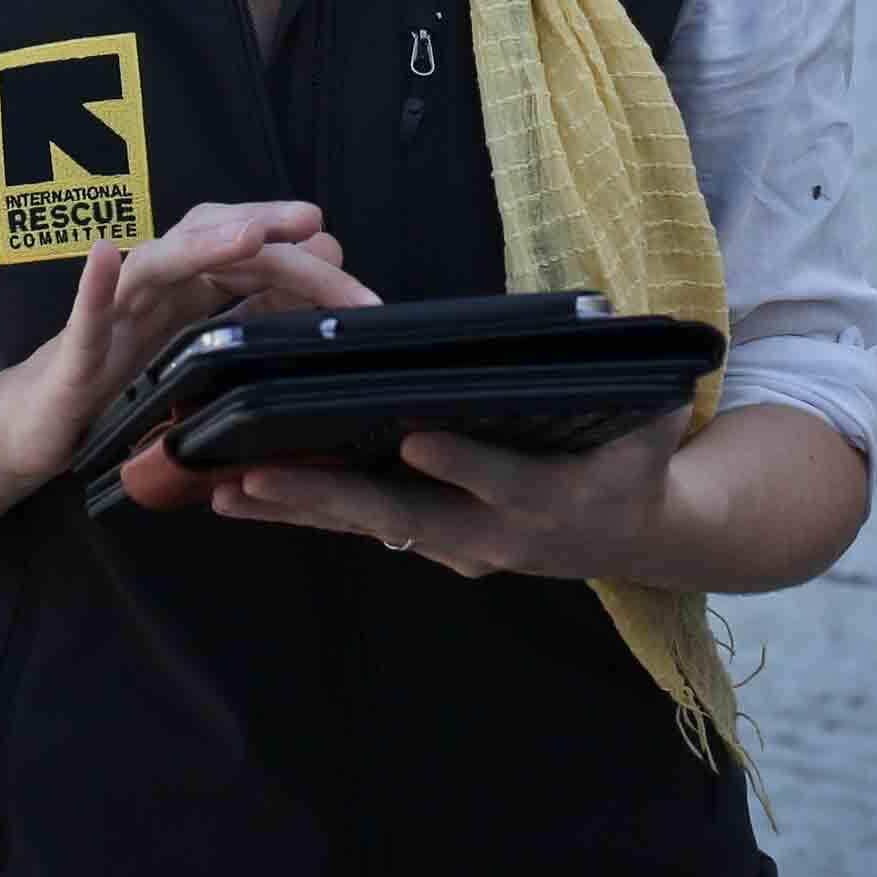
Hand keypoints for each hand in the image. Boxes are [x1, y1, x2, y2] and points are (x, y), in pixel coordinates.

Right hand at [0, 201, 377, 487]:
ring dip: (200, 246)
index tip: (337, 247)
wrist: (42, 423)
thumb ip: (255, 309)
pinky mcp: (74, 355)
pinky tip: (103, 255)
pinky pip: (84, 317)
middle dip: (261, 227)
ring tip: (245, 234)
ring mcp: (112, 316)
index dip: (290, 251)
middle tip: (310, 221)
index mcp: (186, 288)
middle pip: (209, 242)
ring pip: (156, 265)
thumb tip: (323, 262)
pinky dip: (93, 285)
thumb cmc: (123, 379)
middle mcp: (151, 288)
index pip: (244, 255)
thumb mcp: (202, 347)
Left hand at [213, 409, 694, 582]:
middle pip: (404, 516)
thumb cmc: (639, 464)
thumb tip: (613, 328)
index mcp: (548, 501)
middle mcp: (491, 537)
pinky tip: (243, 497)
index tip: (415, 437)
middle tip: (260, 478)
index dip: (460, 462)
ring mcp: (455, 548)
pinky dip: (303, 512)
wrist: (636, 535)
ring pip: (368, 526)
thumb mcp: (650, 425)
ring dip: (296, 510)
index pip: (500, 480)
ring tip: (226, 491)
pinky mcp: (429, 544)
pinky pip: (361, 527)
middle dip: (329, 497)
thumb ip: (635, 388)